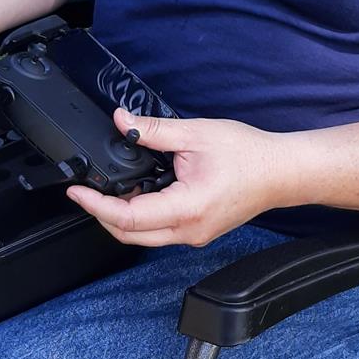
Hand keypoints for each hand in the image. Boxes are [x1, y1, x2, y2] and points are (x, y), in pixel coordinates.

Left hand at [66, 109, 289, 247]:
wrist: (282, 172)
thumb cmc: (250, 155)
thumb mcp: (196, 133)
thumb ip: (153, 130)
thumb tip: (121, 121)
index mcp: (186, 208)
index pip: (128, 217)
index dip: (96, 206)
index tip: (77, 193)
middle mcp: (188, 231)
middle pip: (129, 235)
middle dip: (102, 214)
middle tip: (87, 191)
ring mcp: (193, 236)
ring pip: (143, 237)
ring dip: (122, 216)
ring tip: (113, 187)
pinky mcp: (197, 232)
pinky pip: (160, 231)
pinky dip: (142, 216)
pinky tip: (140, 192)